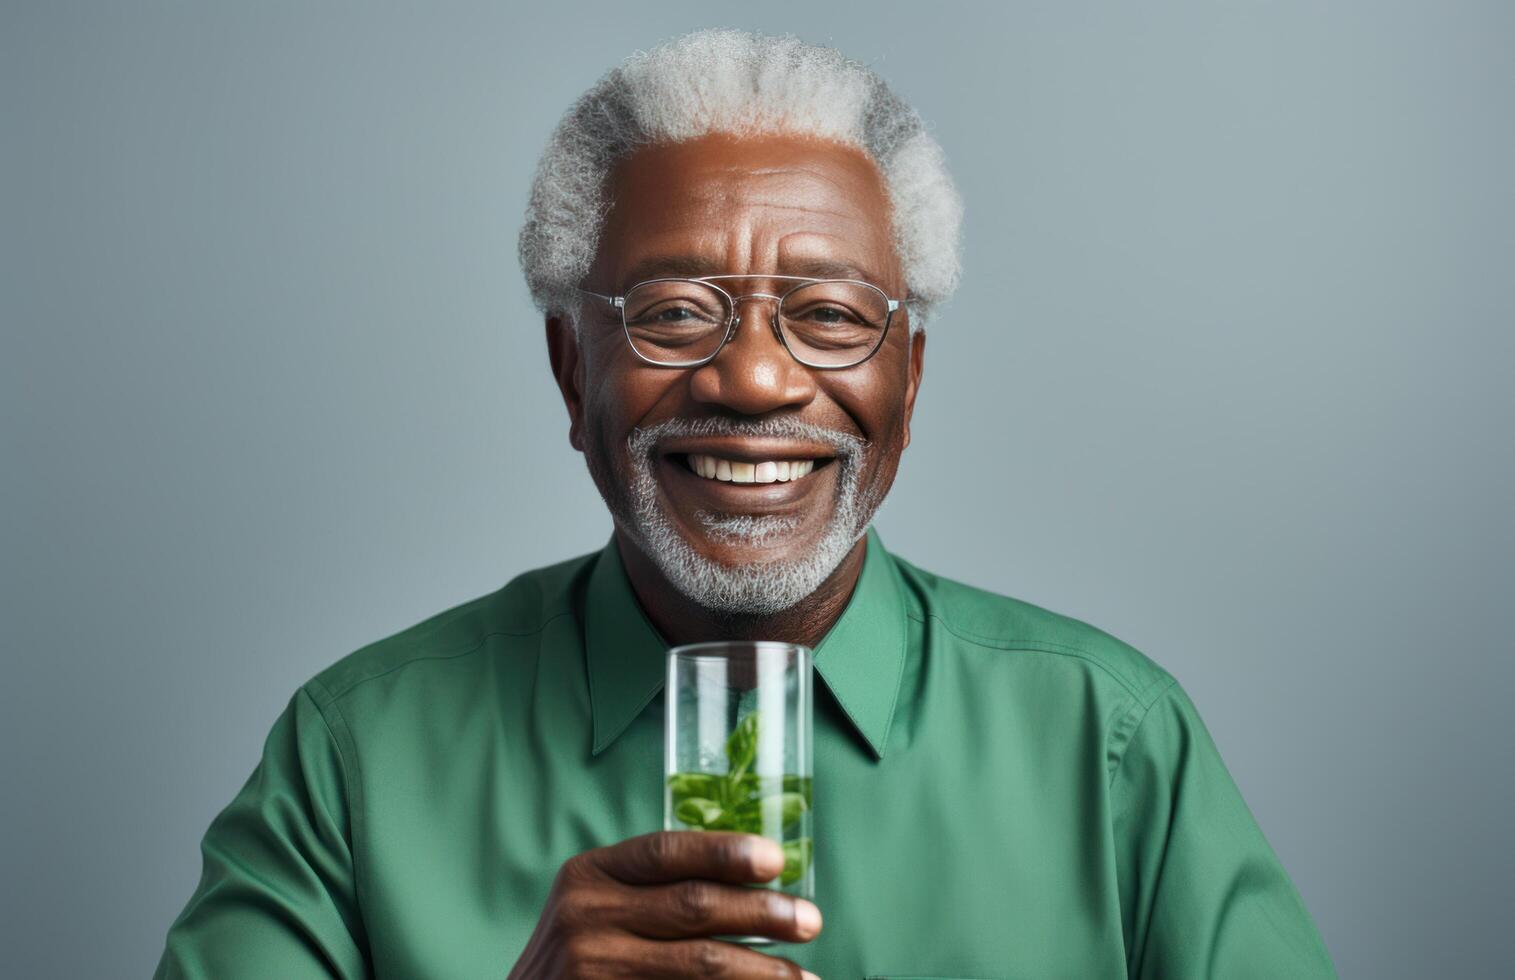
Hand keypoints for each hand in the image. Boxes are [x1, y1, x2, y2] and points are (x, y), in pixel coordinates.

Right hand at [508, 830, 822, 977]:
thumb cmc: (579, 952)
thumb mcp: (597, 904)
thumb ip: (652, 887)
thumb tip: (753, 881)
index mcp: (589, 875)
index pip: (665, 851)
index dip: (724, 852)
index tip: (776, 860)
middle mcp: (586, 917)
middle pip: (693, 906)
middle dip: (761, 913)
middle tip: (810, 920)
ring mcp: (594, 969)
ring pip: (699, 964)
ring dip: (763, 971)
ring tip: (805, 979)